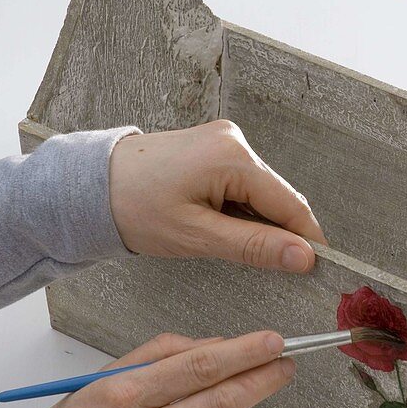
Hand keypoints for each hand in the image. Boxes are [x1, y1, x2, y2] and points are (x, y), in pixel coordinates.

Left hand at [108, 119, 325, 270]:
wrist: (89, 186)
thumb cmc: (133, 208)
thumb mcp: (197, 236)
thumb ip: (255, 246)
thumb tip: (304, 257)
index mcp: (233, 157)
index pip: (290, 203)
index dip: (307, 238)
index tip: (317, 268)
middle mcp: (234, 139)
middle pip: (278, 195)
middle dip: (279, 231)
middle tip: (272, 268)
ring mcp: (224, 139)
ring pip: (262, 191)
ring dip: (257, 220)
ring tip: (225, 242)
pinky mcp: (214, 146)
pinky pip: (243, 182)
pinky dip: (240, 207)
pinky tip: (218, 224)